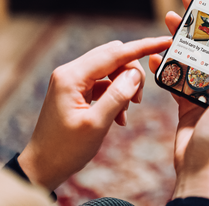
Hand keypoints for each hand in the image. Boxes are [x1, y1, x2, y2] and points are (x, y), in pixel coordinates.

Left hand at [19, 36, 172, 191]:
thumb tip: (135, 74)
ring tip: (126, 112)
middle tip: (139, 99)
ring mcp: (72, 80)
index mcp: (72, 76)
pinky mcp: (75, 90)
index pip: (115, 53)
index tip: (165, 41)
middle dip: (132, 73)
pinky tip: (119, 117)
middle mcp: (70, 72)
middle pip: (114, 56)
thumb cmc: (65, 150)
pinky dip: (116, 95)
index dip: (143, 47)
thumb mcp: (96, 124)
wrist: (42, 167)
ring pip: (111, 69)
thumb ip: (118, 96)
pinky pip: (104, 82)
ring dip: (124, 86)